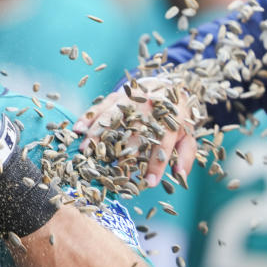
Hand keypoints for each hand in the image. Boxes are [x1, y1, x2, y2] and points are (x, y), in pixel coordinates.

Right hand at [73, 77, 197, 187]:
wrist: (165, 85)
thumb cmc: (175, 116)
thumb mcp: (188, 133)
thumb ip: (185, 154)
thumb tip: (179, 175)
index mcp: (169, 117)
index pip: (162, 143)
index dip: (156, 163)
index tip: (149, 182)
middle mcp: (148, 107)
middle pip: (132, 131)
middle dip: (122, 151)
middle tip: (111, 170)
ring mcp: (130, 100)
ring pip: (111, 118)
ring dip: (97, 134)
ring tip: (86, 150)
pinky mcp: (116, 96)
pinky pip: (100, 106)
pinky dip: (88, 117)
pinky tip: (79, 129)